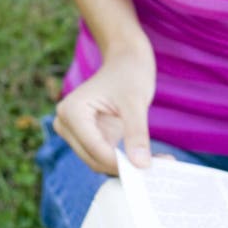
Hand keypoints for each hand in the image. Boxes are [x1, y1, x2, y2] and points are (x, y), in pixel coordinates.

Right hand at [54, 37, 156, 174]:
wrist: (127, 58)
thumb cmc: (129, 71)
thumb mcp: (135, 101)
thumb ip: (136, 133)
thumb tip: (141, 165)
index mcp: (72, 112)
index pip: (94, 148)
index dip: (119, 162)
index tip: (147, 169)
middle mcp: (67, 124)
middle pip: (95, 159)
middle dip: (125, 166)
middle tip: (161, 167)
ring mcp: (77, 132)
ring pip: (101, 161)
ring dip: (128, 165)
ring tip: (161, 161)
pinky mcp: (90, 136)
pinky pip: (107, 155)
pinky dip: (128, 159)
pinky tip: (151, 157)